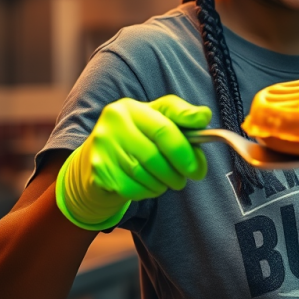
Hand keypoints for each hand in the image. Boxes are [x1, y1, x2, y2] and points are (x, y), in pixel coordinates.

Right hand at [56, 95, 210, 229]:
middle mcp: (113, 123)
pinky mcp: (100, 172)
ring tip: (169, 179)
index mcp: (131, 107)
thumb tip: (204, 116)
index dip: (185, 147)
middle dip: (180, 170)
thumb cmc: (136, 139)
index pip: (165, 126)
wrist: (94, 163)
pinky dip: (149, 191)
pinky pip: (135, 188)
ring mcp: (103, 148)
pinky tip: (149, 184)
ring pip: (147, 174)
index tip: (198, 165)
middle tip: (190, 176)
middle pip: (158, 154)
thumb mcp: (157, 120)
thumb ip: (182, 118)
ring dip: (165, 182)